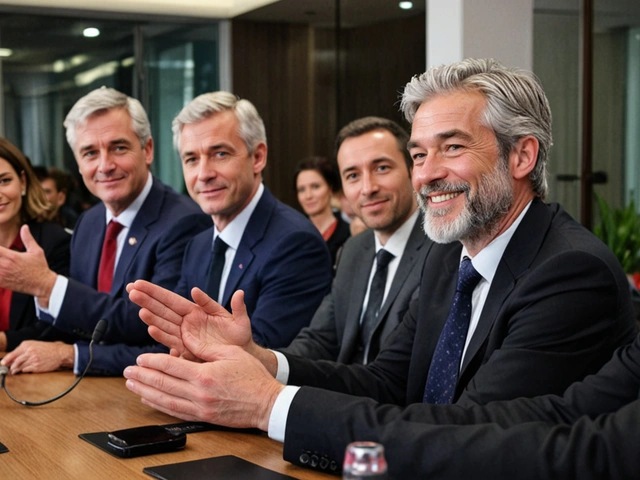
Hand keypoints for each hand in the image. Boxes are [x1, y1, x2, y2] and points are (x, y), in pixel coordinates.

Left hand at [0, 225, 56, 303]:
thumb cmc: (39, 267)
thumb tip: (24, 226)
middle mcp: (4, 265)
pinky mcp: (1, 282)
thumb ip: (27, 238)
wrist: (42, 285)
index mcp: (11, 256)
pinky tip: (0, 268)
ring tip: (0, 260)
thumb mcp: (36, 251)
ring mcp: (1, 275)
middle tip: (0, 254)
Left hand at [1, 341, 73, 373]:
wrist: (60, 353)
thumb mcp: (35, 345)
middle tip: (8, 369)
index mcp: (27, 345)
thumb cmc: (48, 349)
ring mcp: (32, 360)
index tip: (3, 363)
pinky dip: (23, 371)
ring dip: (15, 370)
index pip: (13, 353)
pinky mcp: (36, 367)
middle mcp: (29, 352)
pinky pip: (25, 370)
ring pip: (19, 366)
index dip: (6, 359)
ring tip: (14, 371)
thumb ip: (25, 350)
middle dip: (10, 366)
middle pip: (15, 361)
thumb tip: (14, 357)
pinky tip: (23, 370)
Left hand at [123, 345, 283, 430]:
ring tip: (131, 385)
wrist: (266, 403)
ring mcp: (199, 407)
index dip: (152, 362)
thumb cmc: (252, 376)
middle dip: (142, 376)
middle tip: (127, 371)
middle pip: (163, 384)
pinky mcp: (203, 417)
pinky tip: (149, 400)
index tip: (140, 358)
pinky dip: (159, 406)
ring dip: (145, 392)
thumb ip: (206, 348)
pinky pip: (175, 412)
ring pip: (165, 400)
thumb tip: (187, 341)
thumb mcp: (231, 353)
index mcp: (204, 374)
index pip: (170, 367)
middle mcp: (198, 392)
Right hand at [126, 280, 254, 359]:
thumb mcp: (240, 320)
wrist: (241, 357)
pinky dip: (162, 336)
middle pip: (163, 309)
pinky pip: (172, 342)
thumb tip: (235, 292)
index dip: (155, 291)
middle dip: (147, 300)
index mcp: (196, 310)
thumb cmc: (240, 336)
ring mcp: (185, 336)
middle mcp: (187, 322)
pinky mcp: (187, 350)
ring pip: (164, 324)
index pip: (171, 299)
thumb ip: (238, 306)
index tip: (138, 283)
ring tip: (140, 310)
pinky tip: (152, 329)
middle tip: (130, 290)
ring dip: (152, 317)